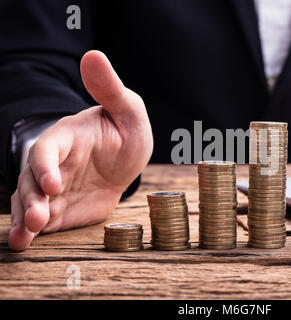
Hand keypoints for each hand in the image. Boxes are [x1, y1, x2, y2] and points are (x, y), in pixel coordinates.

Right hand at [8, 51, 152, 250]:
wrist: (123, 162)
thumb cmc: (124, 131)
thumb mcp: (127, 110)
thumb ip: (110, 89)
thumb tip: (94, 54)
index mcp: (67, 137)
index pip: (48, 149)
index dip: (46, 165)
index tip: (51, 183)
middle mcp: (53, 163)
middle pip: (33, 180)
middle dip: (32, 199)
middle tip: (38, 217)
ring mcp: (53, 187)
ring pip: (30, 202)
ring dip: (26, 218)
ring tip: (25, 237)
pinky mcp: (57, 208)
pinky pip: (40, 220)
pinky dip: (29, 231)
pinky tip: (22, 243)